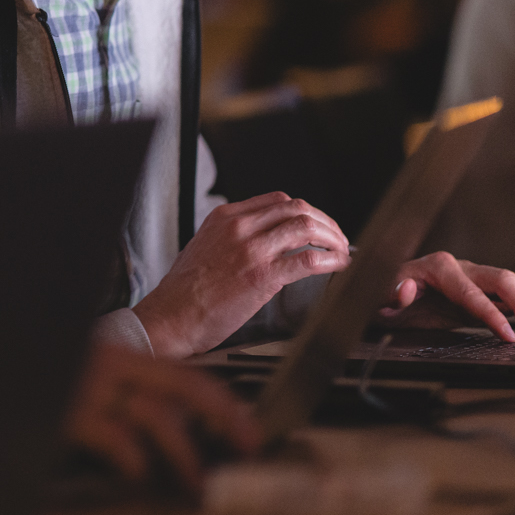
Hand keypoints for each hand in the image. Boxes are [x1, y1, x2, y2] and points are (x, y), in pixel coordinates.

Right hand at [65, 343, 259, 487]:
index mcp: (120, 358)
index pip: (187, 376)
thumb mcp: (85, 376)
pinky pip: (114, 436)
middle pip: (185, 386)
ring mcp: (92, 386)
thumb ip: (121, 395)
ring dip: (184, 454)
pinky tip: (140, 473)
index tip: (249, 434)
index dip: (224, 404)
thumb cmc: (42, 377)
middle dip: (224, 417)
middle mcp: (112, 365)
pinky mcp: (69, 412)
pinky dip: (133, 457)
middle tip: (247, 450)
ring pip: (156, 416)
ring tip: (197, 485)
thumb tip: (170, 430)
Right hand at [131, 192, 351, 359]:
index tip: (316, 225)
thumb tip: (263, 240)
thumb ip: (233, 237)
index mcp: (225, 217)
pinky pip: (308, 259)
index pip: (277, 200)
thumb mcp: (204, 246)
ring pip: (306, 227)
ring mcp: (252, 249)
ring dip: (333, 238)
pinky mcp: (263, 276)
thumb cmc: (185, 291)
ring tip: (342, 251)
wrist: (172, 315)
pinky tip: (338, 265)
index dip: (305, 211)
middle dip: (325, 222)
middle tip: (337, 238)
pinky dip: (332, 260)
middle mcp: (239, 227)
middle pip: (297, 208)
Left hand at [377, 252, 514, 342]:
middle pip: (502, 279)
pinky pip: (504, 300)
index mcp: (437, 267)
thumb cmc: (379, 294)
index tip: (507, 335)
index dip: (491, 313)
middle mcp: (458, 269)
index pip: (472, 292)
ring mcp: (470, 280)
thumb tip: (406, 289)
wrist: (381, 294)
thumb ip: (389, 295)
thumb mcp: (376, 299)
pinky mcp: (476, 296)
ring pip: (509, 286)